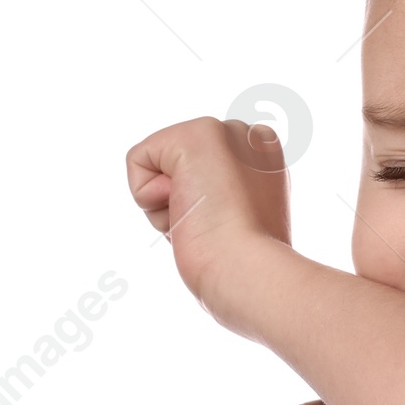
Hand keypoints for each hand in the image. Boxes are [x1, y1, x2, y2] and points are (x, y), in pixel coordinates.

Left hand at [127, 117, 291, 327]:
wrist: (248, 272)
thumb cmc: (244, 267)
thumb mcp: (243, 227)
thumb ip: (223, 202)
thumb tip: (186, 201)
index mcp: (267, 160)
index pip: (203, 173)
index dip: (203, 209)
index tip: (230, 228)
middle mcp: (252, 137)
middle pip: (179, 167)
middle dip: (184, 203)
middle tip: (214, 226)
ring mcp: (227, 131)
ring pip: (158, 165)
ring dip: (167, 206)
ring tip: (204, 221)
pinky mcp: (194, 135)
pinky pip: (138, 160)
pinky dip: (147, 197)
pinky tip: (185, 208)